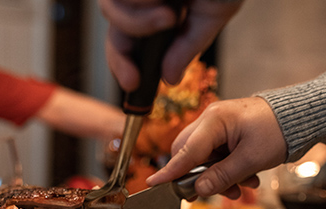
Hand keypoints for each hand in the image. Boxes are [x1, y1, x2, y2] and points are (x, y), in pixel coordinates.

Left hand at [100, 0, 243, 90]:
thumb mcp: (214, 13)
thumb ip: (189, 46)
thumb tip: (170, 79)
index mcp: (159, 10)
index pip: (129, 41)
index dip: (124, 64)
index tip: (133, 83)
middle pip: (114, 29)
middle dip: (125, 51)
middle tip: (138, 70)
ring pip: (112, 9)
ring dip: (139, 21)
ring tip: (170, 11)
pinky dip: (141, 1)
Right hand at [146, 97, 287, 198]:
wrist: (300, 117)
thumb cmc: (278, 131)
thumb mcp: (251, 159)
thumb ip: (222, 176)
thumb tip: (198, 190)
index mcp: (214, 121)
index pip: (186, 151)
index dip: (170, 171)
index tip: (153, 184)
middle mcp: (212, 120)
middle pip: (190, 154)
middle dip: (202, 177)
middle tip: (216, 192)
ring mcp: (219, 127)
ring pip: (204, 158)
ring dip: (219, 177)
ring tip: (242, 187)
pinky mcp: (227, 134)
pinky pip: (217, 156)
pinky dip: (228, 170)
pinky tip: (248, 178)